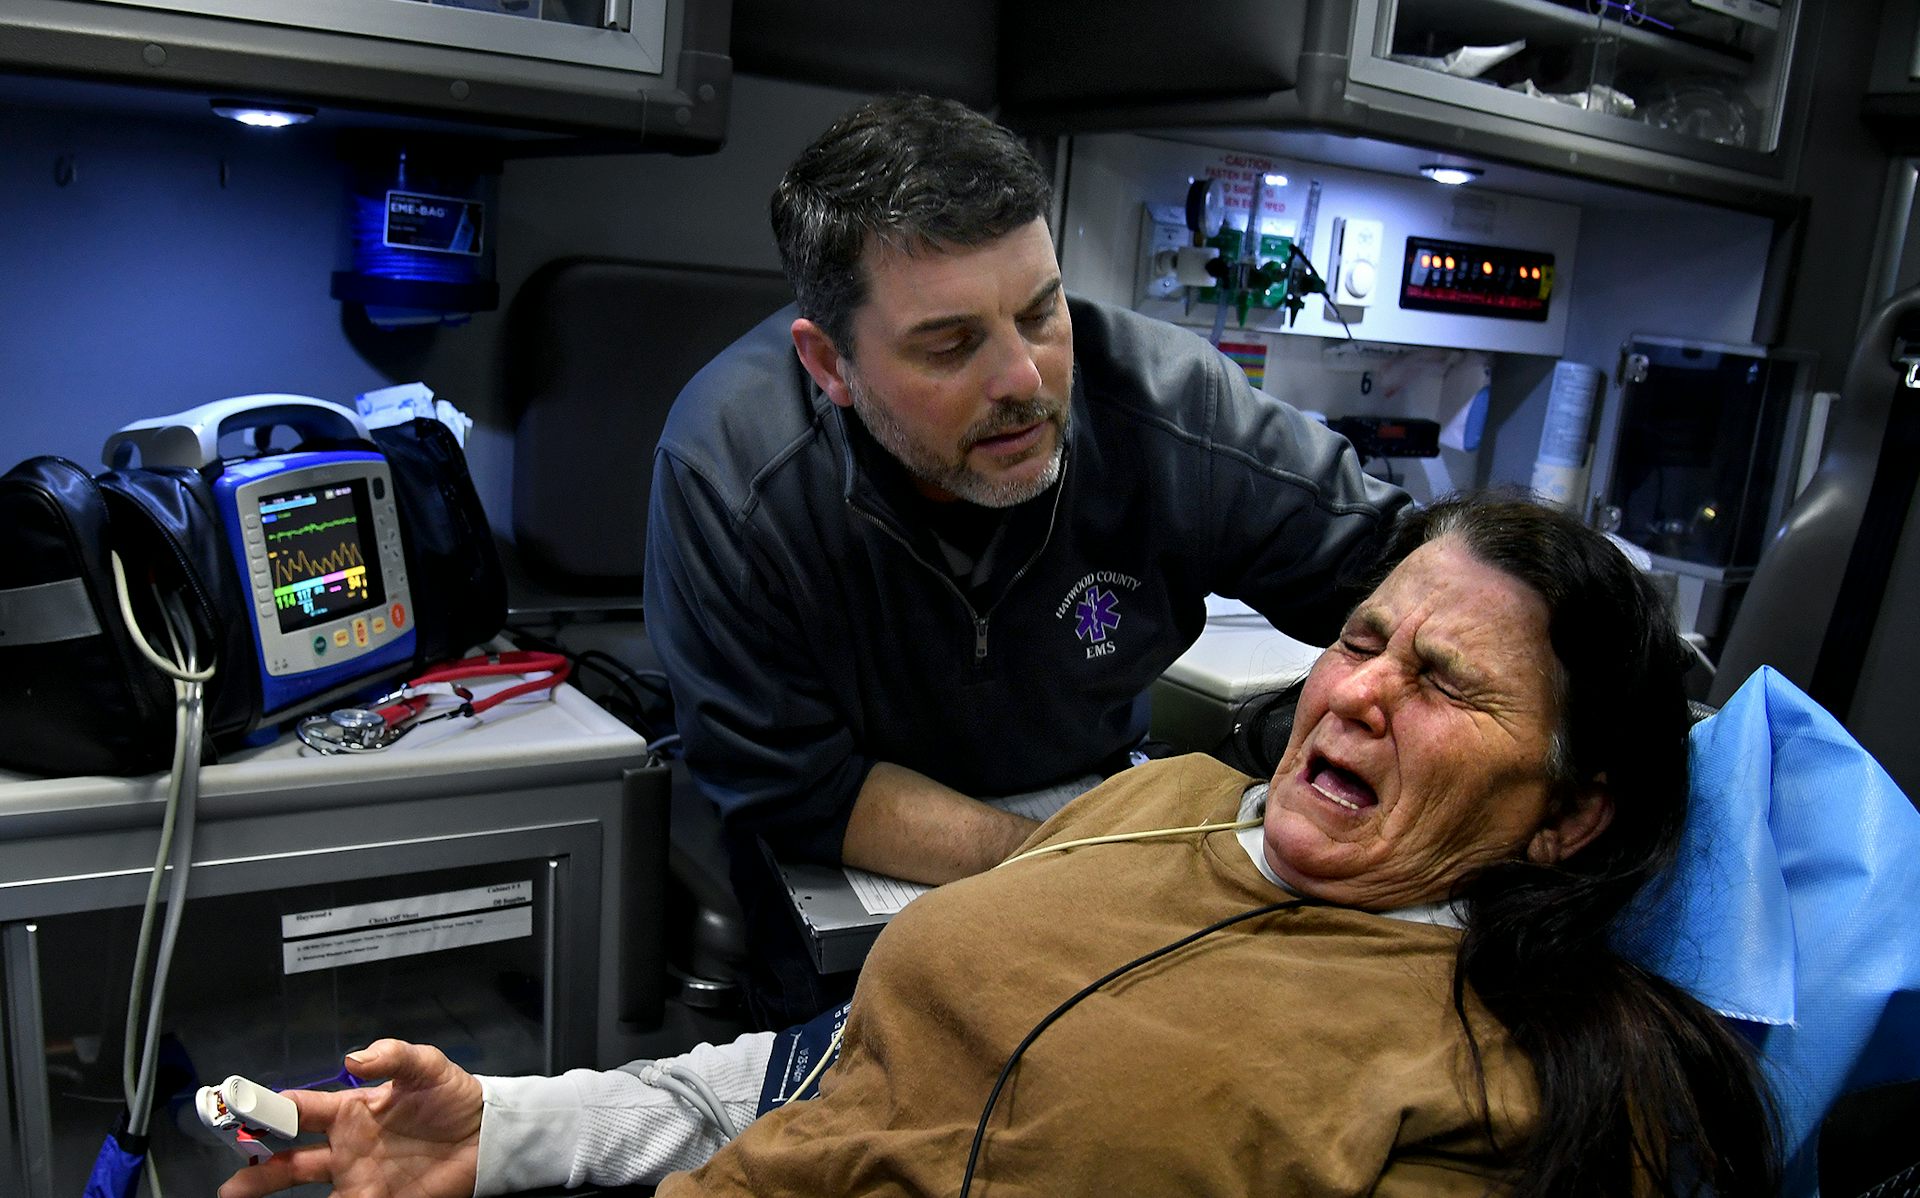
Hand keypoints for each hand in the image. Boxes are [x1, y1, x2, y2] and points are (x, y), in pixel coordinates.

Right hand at [216, 1039, 482, 1197]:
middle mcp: (346, 1146)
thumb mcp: (427, 1066)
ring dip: (271, 1193)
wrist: (488, 1136)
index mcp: (350, 1110)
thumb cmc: (453, 1097)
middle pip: (288, 1160)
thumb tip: (353, 1057)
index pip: (300, 1109)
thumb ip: (392, 1054)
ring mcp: (358, 1176)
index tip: (239, 1112)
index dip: (268, 1109)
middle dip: (256, 1171)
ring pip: (304, 1189)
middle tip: (230, 1185)